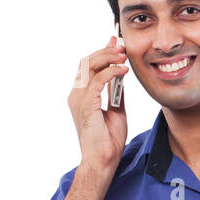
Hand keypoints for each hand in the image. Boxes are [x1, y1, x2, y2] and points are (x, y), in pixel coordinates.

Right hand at [69, 36, 128, 176]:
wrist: (104, 159)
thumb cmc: (108, 139)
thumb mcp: (117, 110)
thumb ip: (116, 92)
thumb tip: (121, 76)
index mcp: (82, 95)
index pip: (89, 67)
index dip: (101, 51)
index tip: (115, 40)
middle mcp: (76, 94)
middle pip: (87, 62)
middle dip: (105, 50)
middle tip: (122, 45)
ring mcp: (78, 99)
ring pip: (89, 67)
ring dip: (107, 57)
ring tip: (123, 54)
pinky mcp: (85, 105)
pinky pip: (96, 81)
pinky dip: (110, 72)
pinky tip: (123, 70)